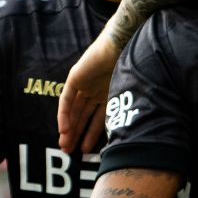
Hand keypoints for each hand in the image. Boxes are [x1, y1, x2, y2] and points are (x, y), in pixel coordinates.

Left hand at [58, 36, 119, 153]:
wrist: (125, 47)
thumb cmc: (133, 68)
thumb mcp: (130, 95)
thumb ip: (125, 111)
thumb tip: (129, 134)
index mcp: (108, 94)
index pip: (95, 119)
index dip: (90, 134)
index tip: (85, 150)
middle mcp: (94, 91)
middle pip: (82, 116)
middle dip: (76, 134)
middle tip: (69, 151)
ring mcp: (84, 84)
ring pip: (73, 111)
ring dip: (68, 128)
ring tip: (65, 144)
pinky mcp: (75, 78)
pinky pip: (66, 100)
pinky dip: (64, 114)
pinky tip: (64, 129)